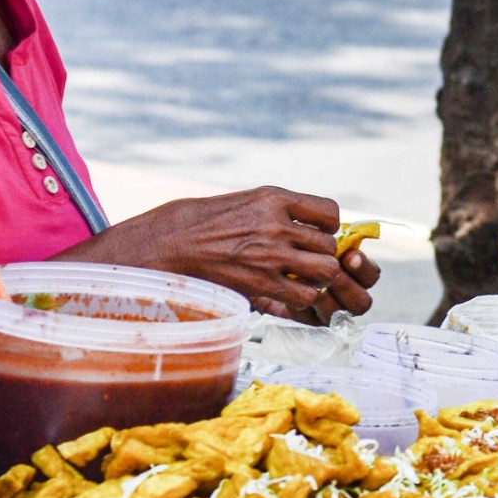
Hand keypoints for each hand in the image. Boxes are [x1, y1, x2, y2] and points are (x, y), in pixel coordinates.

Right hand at [77, 187, 379, 318]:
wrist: (168, 245)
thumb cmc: (204, 223)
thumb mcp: (245, 202)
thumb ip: (280, 210)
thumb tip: (314, 227)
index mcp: (273, 199)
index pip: (329, 212)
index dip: (329, 226)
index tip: (317, 233)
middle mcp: (276, 225)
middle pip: (330, 246)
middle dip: (325, 257)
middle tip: (310, 263)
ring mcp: (270, 257)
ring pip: (325, 272)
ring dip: (319, 279)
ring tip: (302, 280)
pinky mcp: (261, 285)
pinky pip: (305, 296)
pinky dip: (303, 299)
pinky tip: (287, 295)